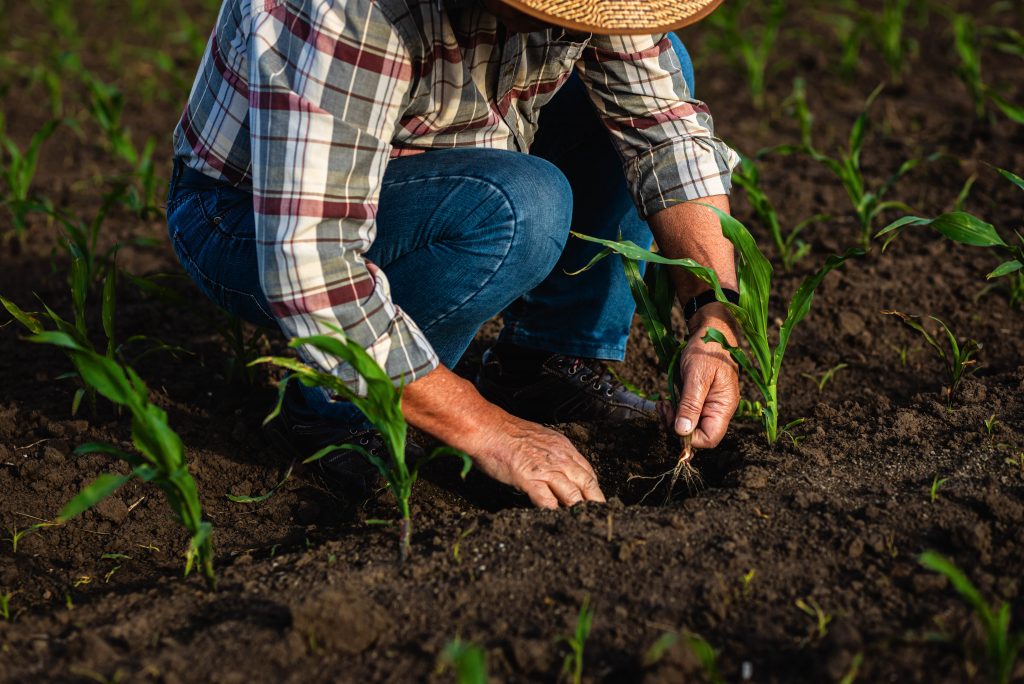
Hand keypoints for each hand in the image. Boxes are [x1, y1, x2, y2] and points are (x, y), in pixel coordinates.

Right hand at [469, 415, 605, 508]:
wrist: (487, 428)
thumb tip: (557, 470)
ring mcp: (546, 469)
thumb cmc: (506, 433)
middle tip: (598, 517)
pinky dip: (553, 512)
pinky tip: (554, 518)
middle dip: (595, 503)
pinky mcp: (530, 479)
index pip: (588, 471)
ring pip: (573, 495)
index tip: (595, 500)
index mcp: (563, 447)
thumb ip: (551, 454)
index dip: (593, 489)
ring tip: (580, 523)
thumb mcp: (539, 438)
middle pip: (587, 484)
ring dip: (576, 510)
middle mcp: (559, 458)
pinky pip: (548, 501)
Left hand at [658, 303, 739, 448]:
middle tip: (663, 409)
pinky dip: (674, 412)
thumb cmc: (707, 350)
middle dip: (676, 427)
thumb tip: (682, 432)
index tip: (673, 422)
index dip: (689, 438)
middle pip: (697, 435)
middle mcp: (718, 410)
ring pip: (689, 426)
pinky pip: (686, 414)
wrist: (711, 331)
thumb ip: (690, 404)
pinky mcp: (699, 400)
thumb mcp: (697, 376)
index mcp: (724, 407)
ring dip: (672, 419)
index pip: (709, 439)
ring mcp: (709, 406)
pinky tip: (666, 402)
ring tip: (662, 404)